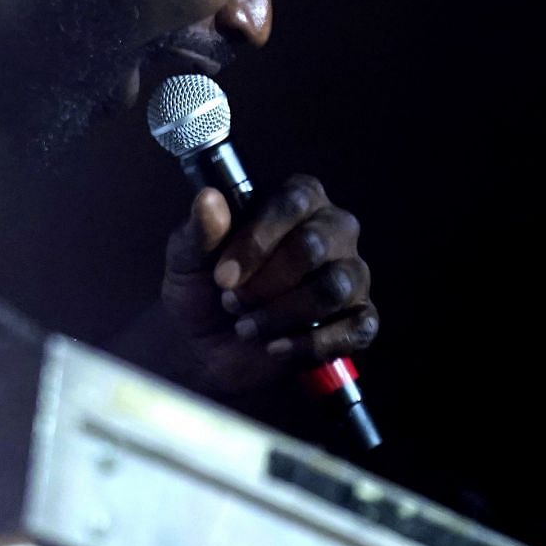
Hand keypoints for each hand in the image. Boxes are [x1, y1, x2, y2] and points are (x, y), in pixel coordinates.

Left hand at [161, 174, 377, 393]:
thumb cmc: (202, 286)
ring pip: (333, 288)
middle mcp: (332, 230)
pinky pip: (354, 330)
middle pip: (314, 246)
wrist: (205, 344)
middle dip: (265, 282)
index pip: (292, 202)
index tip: (222, 276)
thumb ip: (199, 230)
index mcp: (296, 200)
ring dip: (282, 313)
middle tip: (231, 301)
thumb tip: (208, 198)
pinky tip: (274, 347)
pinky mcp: (359, 321)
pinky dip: (309, 343)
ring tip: (245, 326)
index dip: (256, 241)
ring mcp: (351, 276)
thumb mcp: (186, 256)